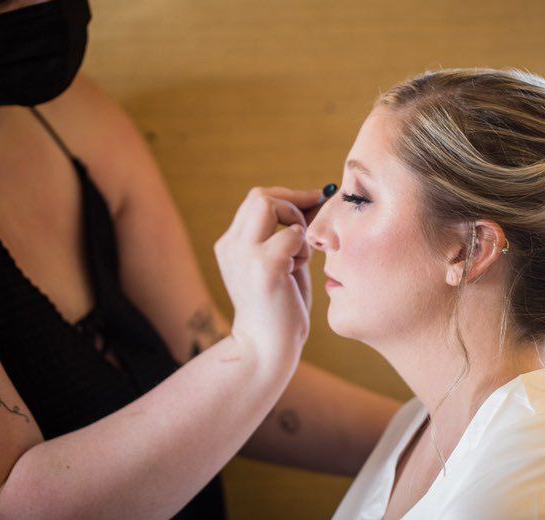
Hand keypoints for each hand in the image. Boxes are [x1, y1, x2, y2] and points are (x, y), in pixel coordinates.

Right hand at [214, 186, 321, 371]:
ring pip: (271, 206)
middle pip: (260, 196)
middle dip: (292, 202)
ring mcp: (245, 254)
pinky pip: (292, 235)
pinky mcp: (264, 266)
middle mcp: (231, 245)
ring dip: (296, 226)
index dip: (286, 198)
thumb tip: (313, 200)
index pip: (257, 200)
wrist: (267, 348)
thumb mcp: (280, 263)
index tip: (311, 204)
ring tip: (298, 257)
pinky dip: (302, 248)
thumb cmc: (281, 307)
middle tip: (311, 223)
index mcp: (231, 244)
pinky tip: (297, 271)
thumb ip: (287, 235)